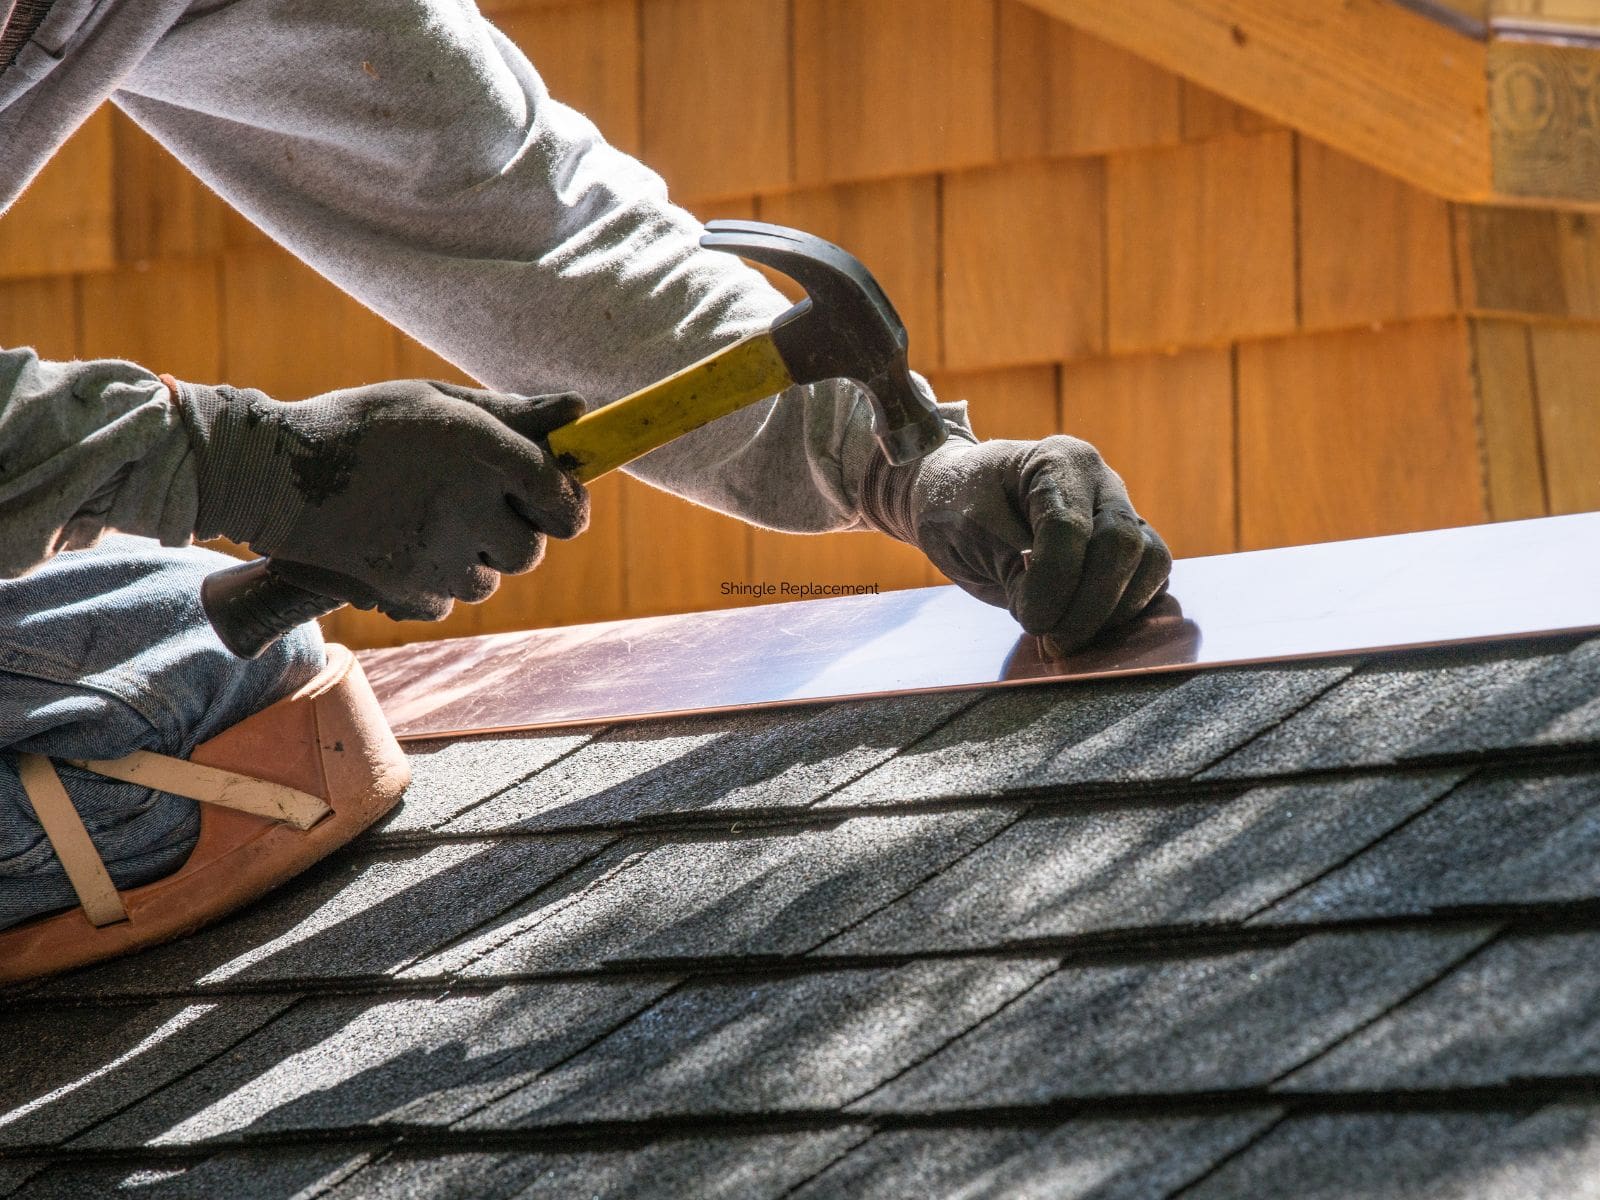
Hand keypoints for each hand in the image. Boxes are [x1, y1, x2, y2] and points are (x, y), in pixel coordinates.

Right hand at [173, 378, 587, 620]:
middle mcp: (467, 508)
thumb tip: (579, 413)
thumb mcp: (438, 402)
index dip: (567, 505)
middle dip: (513, 534)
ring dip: (472, 559)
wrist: (272, 472)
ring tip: (428, 521)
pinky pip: (446, 602)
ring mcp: (435, 555)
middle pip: (529, 552)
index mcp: (482, 452)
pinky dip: (433, 583)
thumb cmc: (363, 425)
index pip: (562, 500)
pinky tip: (401, 546)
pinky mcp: (404, 590)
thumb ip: (513, 414)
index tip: (556, 501)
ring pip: (489, 581)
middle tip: (475, 508)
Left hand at [862, 435, 1171, 652]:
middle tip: (1052, 641)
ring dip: (1113, 612)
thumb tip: (1056, 612)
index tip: (1029, 620)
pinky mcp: (1127, 547)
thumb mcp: (968, 531)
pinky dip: (1123, 612)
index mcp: (1057, 460)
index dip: (1052, 584)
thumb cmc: (954, 504)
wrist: (954, 498)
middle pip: (1123, 545)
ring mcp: (1120, 512)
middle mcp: (1100, 482)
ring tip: (1065, 636)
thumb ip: (1013, 566)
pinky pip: (1150, 580)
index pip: (1069, 529)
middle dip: (1089, 606)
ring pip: (1152, 562)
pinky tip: (1084, 629)